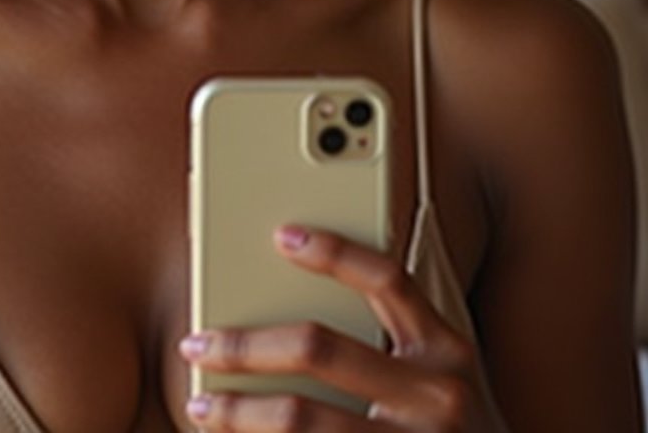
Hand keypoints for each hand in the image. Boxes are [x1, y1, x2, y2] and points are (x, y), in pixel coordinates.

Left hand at [178, 224, 507, 430]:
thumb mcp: (442, 382)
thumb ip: (393, 341)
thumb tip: (290, 295)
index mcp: (449, 351)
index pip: (388, 279)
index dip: (334, 251)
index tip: (281, 234)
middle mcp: (438, 397)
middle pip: (320, 347)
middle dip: (247, 343)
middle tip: (198, 343)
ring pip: (301, 418)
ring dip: (238, 412)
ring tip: (202, 405)